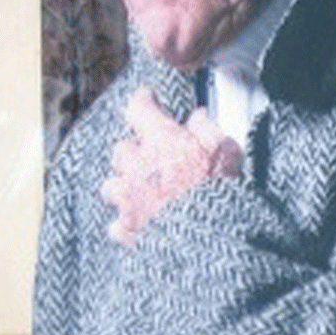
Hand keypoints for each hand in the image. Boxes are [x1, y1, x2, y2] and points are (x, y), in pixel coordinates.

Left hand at [101, 88, 242, 245]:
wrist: (210, 235)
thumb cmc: (219, 189)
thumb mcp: (224, 150)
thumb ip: (207, 129)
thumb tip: (197, 116)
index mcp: (161, 141)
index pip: (138, 108)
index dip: (143, 101)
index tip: (148, 99)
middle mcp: (138, 165)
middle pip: (121, 149)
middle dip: (134, 152)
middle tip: (150, 156)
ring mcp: (129, 198)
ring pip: (111, 186)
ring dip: (123, 187)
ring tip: (138, 193)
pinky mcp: (129, 228)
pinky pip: (117, 226)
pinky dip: (124, 226)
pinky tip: (136, 226)